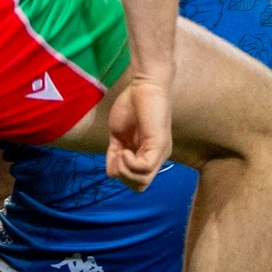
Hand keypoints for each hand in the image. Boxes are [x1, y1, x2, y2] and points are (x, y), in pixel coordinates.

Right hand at [106, 75, 172, 190]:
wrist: (143, 85)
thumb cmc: (132, 105)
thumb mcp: (118, 135)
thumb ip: (115, 154)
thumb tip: (111, 173)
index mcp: (149, 154)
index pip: (137, 181)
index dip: (121, 174)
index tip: (114, 155)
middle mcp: (158, 156)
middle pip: (140, 186)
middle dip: (122, 177)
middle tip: (116, 157)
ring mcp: (160, 152)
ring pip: (142, 181)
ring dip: (124, 170)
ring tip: (120, 153)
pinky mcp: (159, 145)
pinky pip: (143, 169)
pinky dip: (129, 163)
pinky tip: (124, 150)